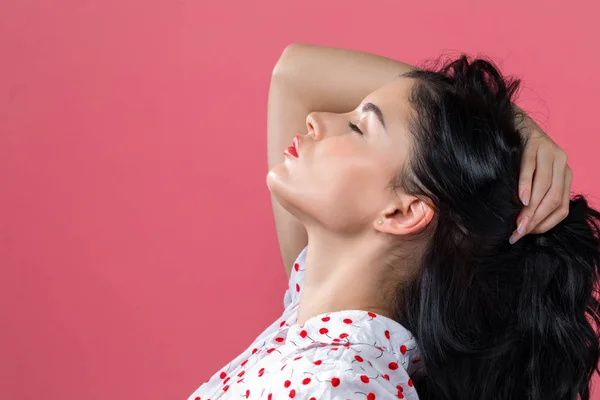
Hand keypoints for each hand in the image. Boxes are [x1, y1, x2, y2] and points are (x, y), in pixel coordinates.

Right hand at [509, 111, 571, 243]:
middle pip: (553, 199)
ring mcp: (550, 152)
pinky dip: (526, 186)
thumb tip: (522, 225)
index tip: (524, 234)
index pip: (561, 208)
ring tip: (517, 223)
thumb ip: (535, 195)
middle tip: (518, 233)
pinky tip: (520, 199)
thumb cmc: (519, 154)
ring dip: (531, 209)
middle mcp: (562, 163)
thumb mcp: (533, 176)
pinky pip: (531, 169)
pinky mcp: (534, 144)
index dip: (544, 224)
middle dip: (535, 220)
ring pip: (545, 187)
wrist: (514, 123)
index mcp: (565, 175)